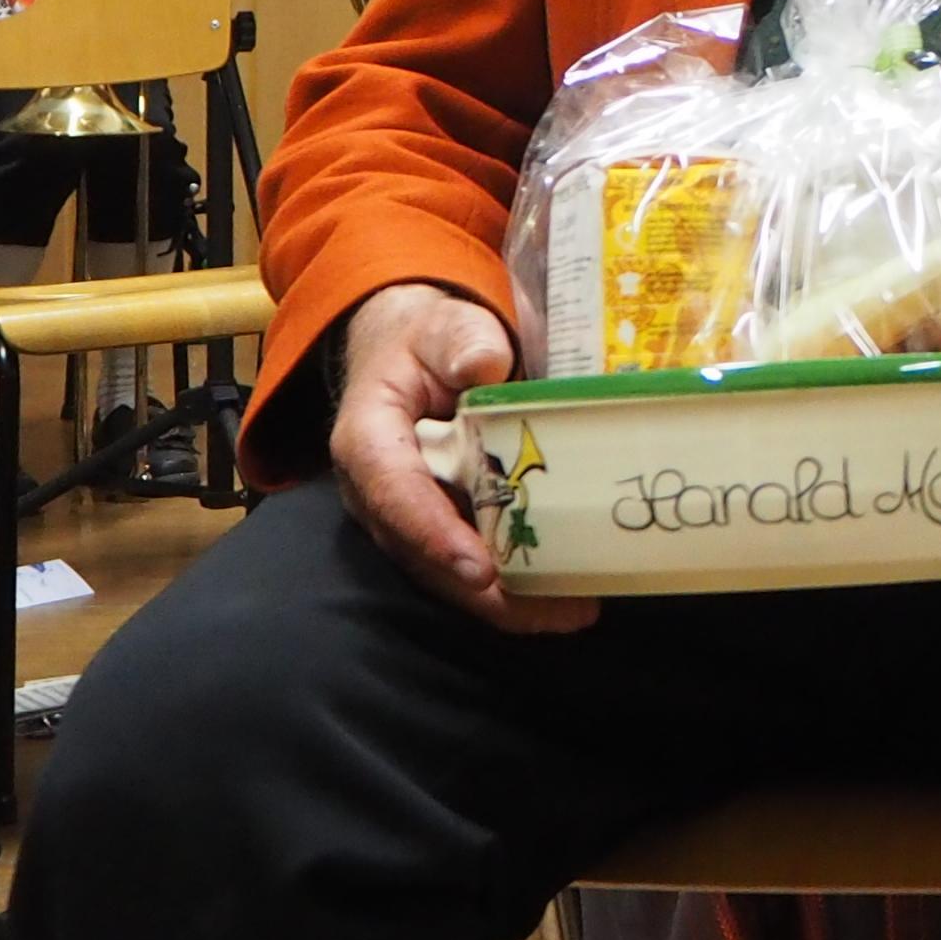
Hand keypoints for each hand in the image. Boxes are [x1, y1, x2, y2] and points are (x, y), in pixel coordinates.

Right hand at [330, 284, 598, 632]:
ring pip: (444, 572)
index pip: (393, 493)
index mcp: (368, 438)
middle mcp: (377, 491)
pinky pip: (467, 562)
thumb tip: (484, 363)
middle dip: (483, 593)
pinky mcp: (438, 523)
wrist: (415, 347)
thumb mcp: (444, 324)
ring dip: (505, 602)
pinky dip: (511, 586)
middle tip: (554, 614)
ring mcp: (406, 515)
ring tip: (572, 615)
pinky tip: (563, 598)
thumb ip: (461, 339)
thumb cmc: (428, 336)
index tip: (480, 570)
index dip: (434, 535)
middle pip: (421, 553)